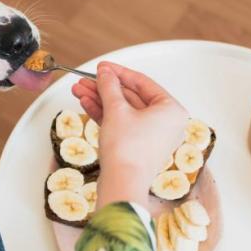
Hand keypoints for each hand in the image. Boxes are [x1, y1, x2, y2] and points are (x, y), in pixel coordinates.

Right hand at [72, 62, 186, 208]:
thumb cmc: (127, 149)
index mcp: (171, 110)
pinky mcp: (137, 147)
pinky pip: (121, 124)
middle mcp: (165, 123)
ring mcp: (151, 136)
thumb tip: (105, 73)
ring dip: (100, 100)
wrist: (122, 183)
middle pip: (130, 97)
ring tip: (78, 91)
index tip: (102, 67)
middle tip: (86, 80)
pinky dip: (104, 115)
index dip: (119, 72)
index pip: (143, 83)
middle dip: (104, 88)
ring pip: (123, 111)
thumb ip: (110, 87)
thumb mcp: (116, 110)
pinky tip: (85, 104)